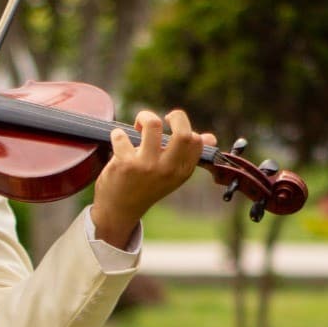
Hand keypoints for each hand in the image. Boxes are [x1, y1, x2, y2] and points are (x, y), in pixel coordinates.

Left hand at [90, 109, 215, 248]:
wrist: (120, 210)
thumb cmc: (147, 186)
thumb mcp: (172, 175)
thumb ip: (189, 155)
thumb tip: (210, 138)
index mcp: (182, 171)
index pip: (196, 141)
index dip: (184, 127)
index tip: (172, 128)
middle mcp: (168, 169)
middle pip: (183, 133)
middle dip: (176, 116)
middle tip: (163, 118)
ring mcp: (146, 166)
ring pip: (153, 124)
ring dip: (144, 117)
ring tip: (139, 126)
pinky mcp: (125, 164)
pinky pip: (121, 135)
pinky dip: (117, 134)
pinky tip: (118, 141)